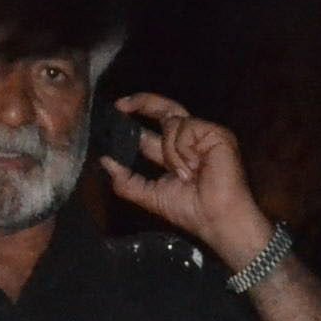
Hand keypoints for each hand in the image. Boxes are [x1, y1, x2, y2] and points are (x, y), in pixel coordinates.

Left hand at [100, 93, 277, 272]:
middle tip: (120, 104)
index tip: (117, 111)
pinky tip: (196, 167)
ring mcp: (204, 135)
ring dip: (171, 153)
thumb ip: (126, 181)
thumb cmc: (191, 211)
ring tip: (187, 175)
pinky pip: (186, 128)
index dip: (135, 120)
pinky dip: (184, 150)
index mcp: (175, 153)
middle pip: (164, 110)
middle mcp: (190, 140)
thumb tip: (104, 162)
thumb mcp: (150, 195)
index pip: (151, 131)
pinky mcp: (217, 133)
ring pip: (172, 123)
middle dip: (142, 102)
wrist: (216, 218)